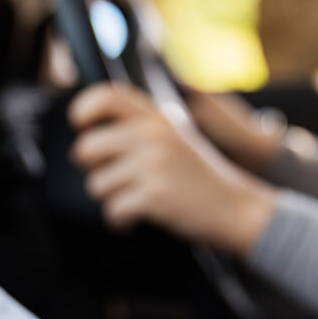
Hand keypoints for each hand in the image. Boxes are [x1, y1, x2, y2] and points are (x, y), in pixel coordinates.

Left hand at [67, 83, 275, 255]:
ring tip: (138, 200)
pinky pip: (112, 211)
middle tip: (116, 182)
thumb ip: (139, 128)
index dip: (83, 110)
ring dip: (111, 199)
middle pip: (86, 149)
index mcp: (157, 118)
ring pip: (96, 185)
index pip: (106, 96)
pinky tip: (139, 218)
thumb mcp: (175, 137)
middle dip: (95, 171)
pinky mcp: (153, 195)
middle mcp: (153, 135)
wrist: (237, 208)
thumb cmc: (199, 177)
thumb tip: (89, 136)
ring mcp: (153, 164)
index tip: (81, 127)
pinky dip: (121, 222)